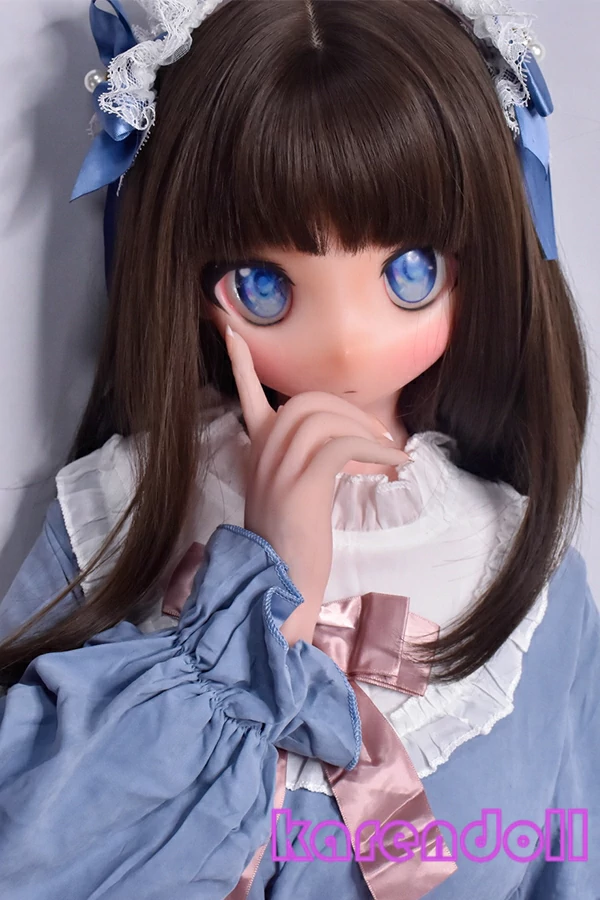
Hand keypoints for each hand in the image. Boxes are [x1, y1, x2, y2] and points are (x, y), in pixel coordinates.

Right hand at [224, 325, 409, 645]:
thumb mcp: (286, 498)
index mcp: (255, 454)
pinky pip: (343, 445)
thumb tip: (337, 446)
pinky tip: (394, 464)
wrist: (279, 585)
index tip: (231, 333)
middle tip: (379, 434)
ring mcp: (278, 468)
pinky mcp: (302, 484)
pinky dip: (375, 450)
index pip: (245, 397)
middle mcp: (262, 454)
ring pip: (323, 417)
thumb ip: (298, 466)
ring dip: (366, 429)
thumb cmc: (289, 548)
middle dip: (348, 409)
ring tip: (390, 453)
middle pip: (304, 400)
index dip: (241, 364)